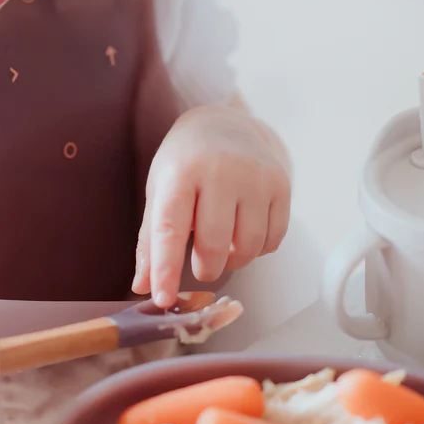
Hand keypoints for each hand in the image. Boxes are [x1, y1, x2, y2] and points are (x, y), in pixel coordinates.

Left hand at [132, 105, 290, 306]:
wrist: (226, 124)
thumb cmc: (186, 163)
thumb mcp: (160, 190)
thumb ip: (151, 239)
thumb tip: (143, 286)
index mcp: (181, 171)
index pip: (170, 227)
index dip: (166, 268)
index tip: (161, 299)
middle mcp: (220, 170)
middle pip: (213, 244)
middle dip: (206, 268)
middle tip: (201, 267)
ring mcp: (254, 176)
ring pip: (248, 247)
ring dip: (233, 261)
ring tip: (223, 246)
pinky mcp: (280, 185)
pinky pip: (272, 240)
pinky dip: (257, 250)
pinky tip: (244, 233)